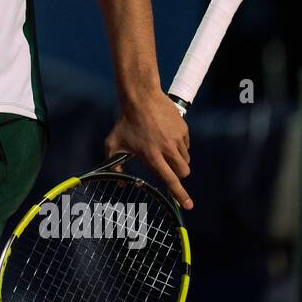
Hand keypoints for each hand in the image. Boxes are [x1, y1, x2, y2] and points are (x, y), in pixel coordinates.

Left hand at [104, 89, 191, 208]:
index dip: (180, 195)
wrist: (140, 96)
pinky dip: (180, 146)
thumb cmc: (124, 121)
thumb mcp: (113, 144)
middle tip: (168, 170)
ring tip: (163, 149)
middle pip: (183, 172)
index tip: (188, 205)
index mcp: (151, 156)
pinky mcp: (183, 128)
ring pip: (185, 159)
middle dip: (178, 176)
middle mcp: (167, 149)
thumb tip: (120, 181)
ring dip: (178, 160)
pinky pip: (186, 145)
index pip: (170, 180)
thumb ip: (114, 164)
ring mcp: (177, 138)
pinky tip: (167, 137)